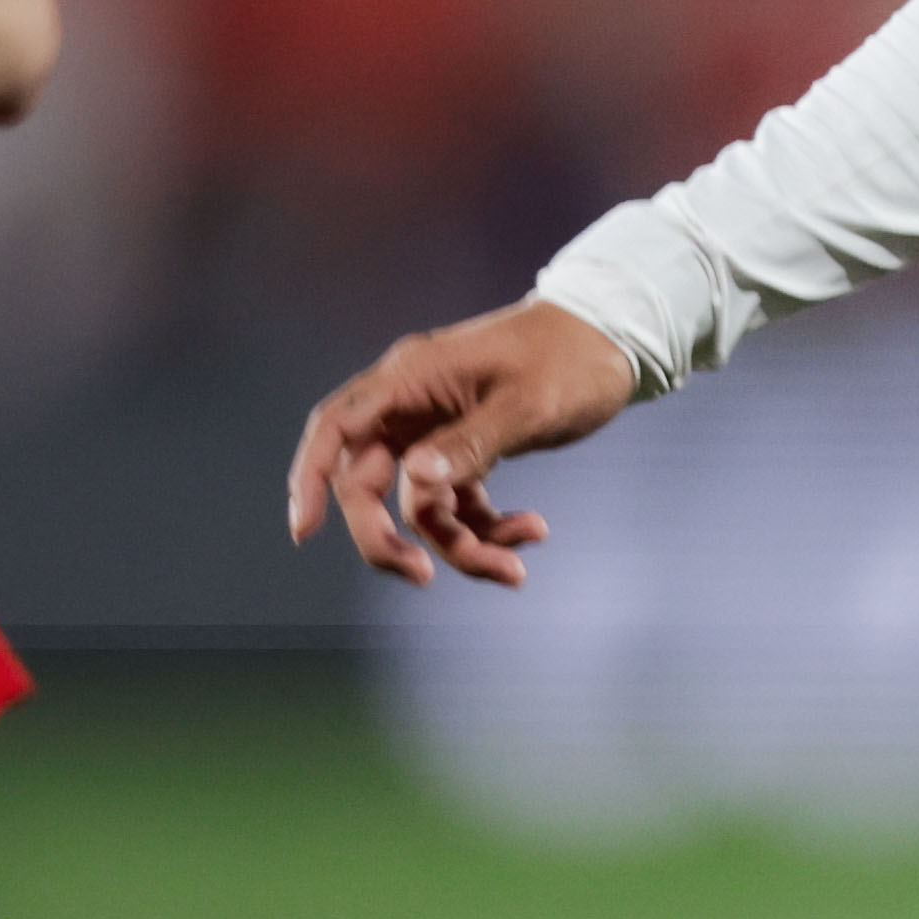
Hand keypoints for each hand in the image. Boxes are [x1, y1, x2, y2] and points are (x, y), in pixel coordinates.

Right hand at [282, 296, 643, 587]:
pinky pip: (459, 504)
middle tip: (424, 577)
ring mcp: (439, 430)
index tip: (304, 531)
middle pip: (370, 483)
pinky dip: (488, 529)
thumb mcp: (526, 402)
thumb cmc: (570, 357)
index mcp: (410, 379)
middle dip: (390, 538)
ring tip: (516, 568)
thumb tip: (418, 478)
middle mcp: (413, 406)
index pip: (337, 428)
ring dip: (461, 545)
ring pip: (422, 506)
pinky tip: (532, 531)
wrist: (614, 341)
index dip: (310, 479)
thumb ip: (470, 443)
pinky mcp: (469, 450)